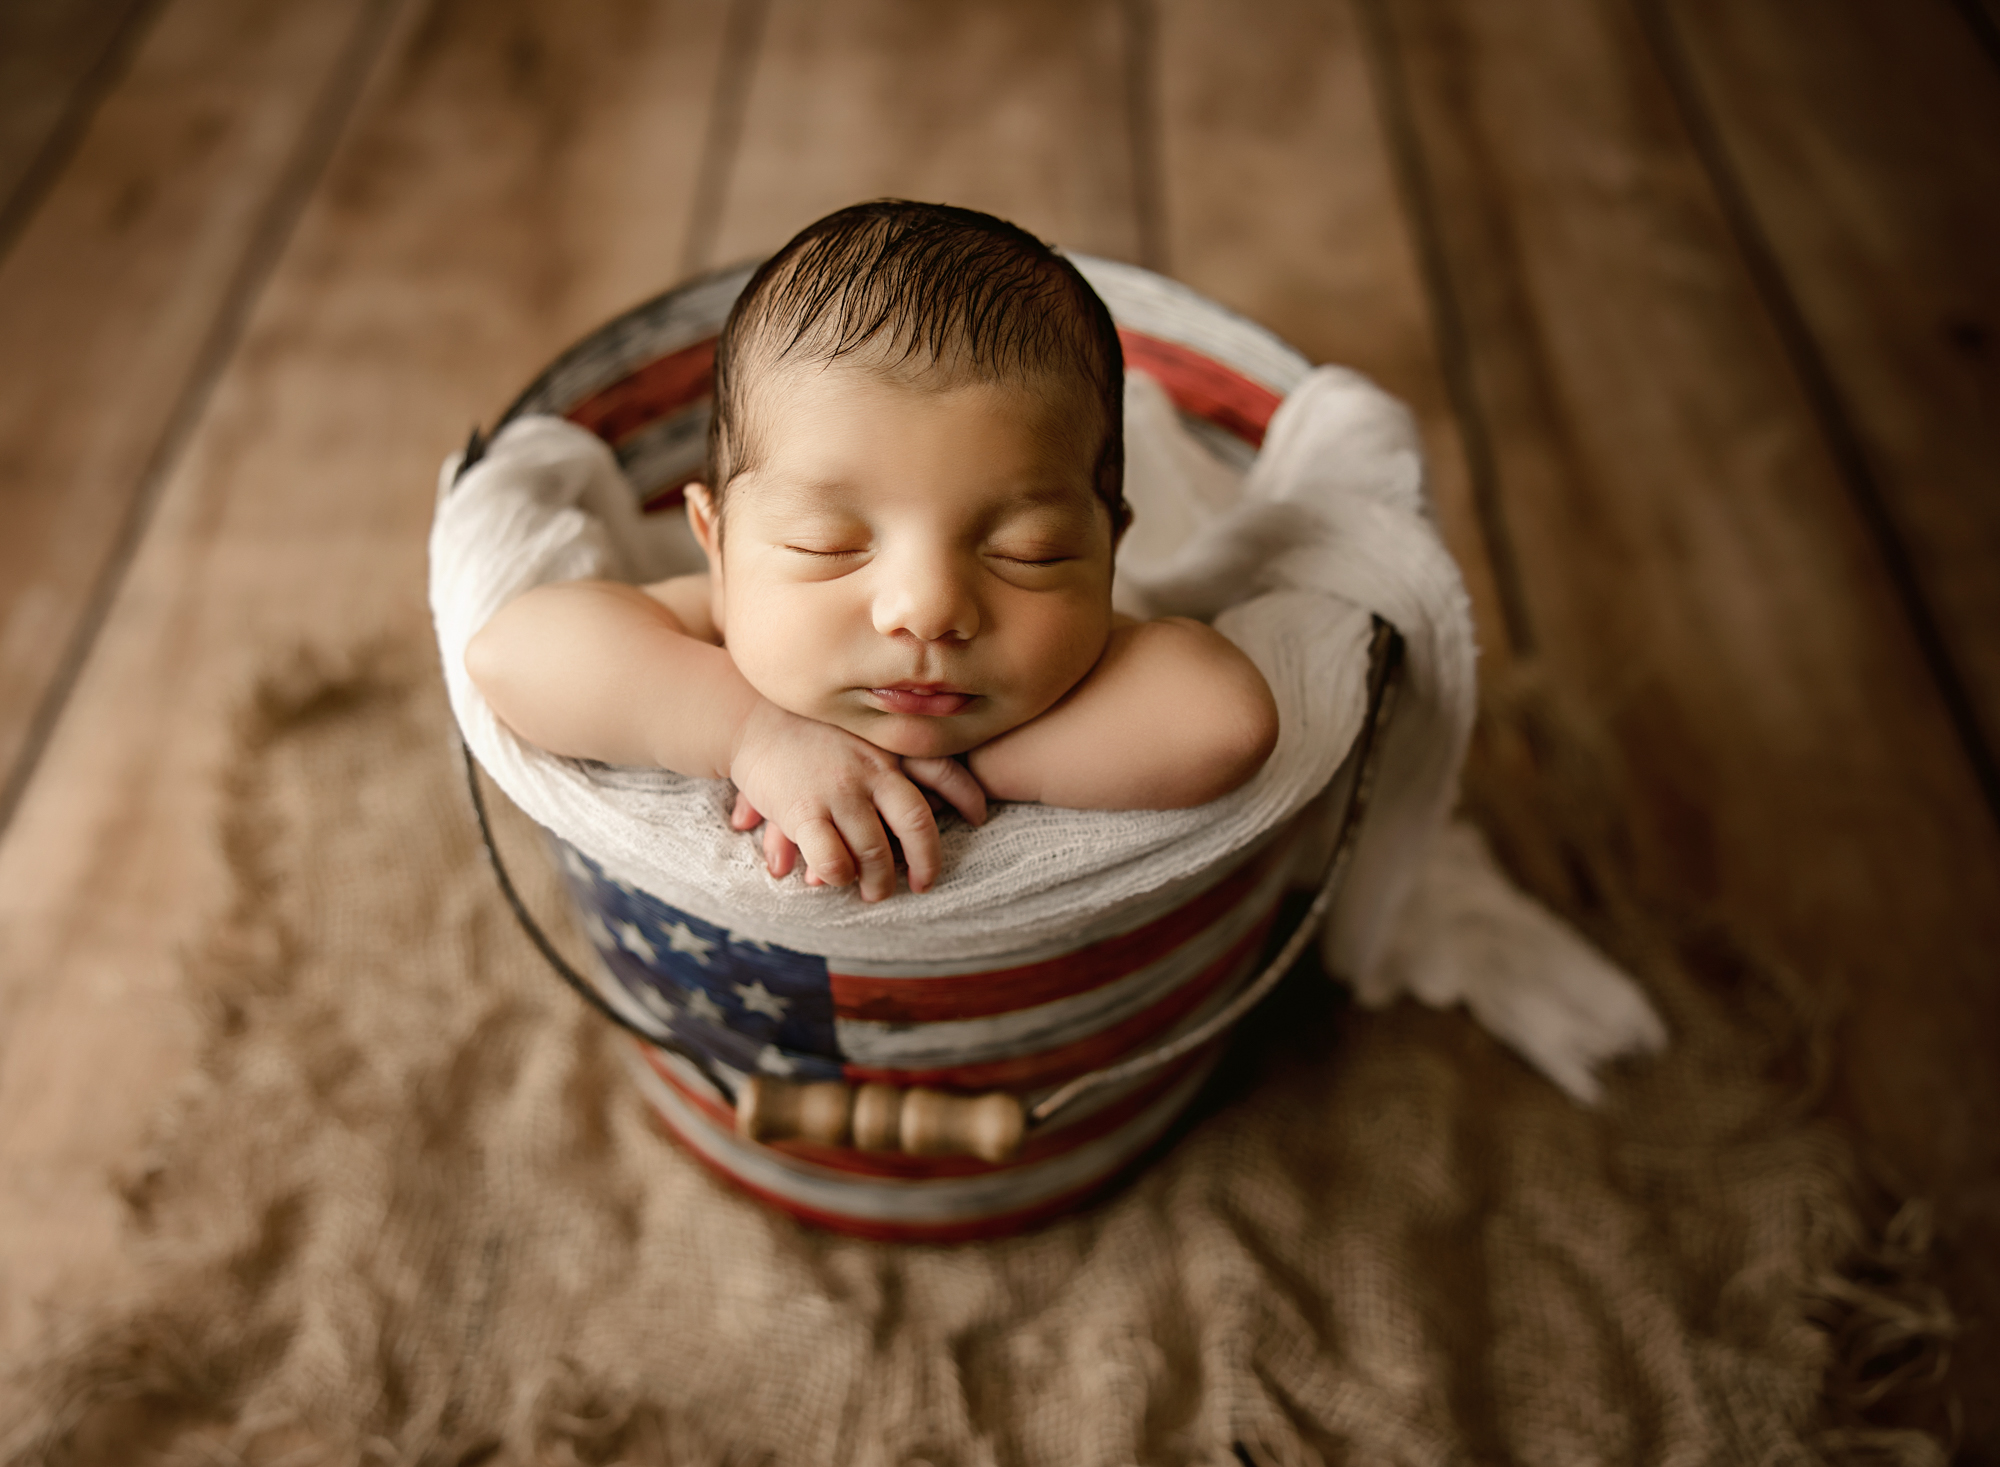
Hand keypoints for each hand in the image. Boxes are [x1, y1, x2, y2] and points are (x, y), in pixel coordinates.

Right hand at [726, 701, 987, 899]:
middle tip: (925, 883)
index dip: (967, 796)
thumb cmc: (809, 729)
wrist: (747, 718)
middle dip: (928, 861)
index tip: (979, 818)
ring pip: (876, 851)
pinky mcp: (805, 810)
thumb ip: (892, 765)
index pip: (944, 769)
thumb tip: (932, 796)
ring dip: (880, 881)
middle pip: (918, 822)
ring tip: (876, 893)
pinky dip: (840, 876)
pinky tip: (835, 879)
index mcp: (889, 747)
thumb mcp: (858, 731)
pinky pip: (835, 860)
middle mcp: (872, 767)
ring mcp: (840, 790)